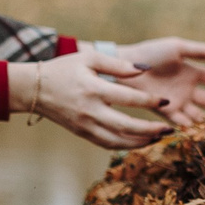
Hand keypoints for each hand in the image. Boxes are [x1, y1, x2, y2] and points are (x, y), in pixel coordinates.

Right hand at [13, 49, 173, 150]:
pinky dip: (126, 145)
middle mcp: (89, 111)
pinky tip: (141, 141)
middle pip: (126, 127)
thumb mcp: (89, 58)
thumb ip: (118, 64)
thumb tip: (145, 69)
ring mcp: (85, 125)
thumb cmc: (64, 69)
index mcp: (93, 89)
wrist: (34, 89)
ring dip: (141, 142)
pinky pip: (107, 144)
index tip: (166, 100)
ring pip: (118, 141)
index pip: (128, 99)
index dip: (150, 101)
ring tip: (160, 137)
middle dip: (150, 130)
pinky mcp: (82, 133)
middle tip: (170, 129)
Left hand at [100, 37, 204, 124]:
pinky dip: (189, 127)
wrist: (124, 67)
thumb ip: (200, 51)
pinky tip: (197, 132)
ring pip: (196, 113)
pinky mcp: (164, 111)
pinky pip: (180, 121)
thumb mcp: (177, 48)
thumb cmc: (150, 54)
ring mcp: (176, 100)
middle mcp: (186, 88)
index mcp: (191, 71)